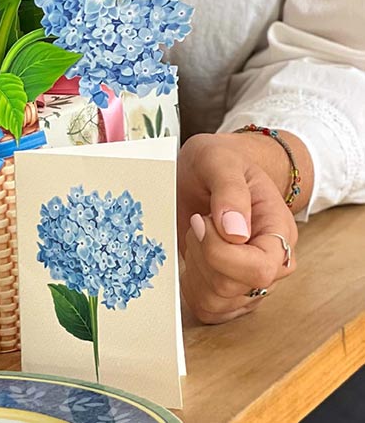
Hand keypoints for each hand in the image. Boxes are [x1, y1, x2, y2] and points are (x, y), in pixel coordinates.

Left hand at [177, 132, 299, 323]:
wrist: (213, 169)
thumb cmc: (221, 162)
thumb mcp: (220, 161)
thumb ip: (230, 191)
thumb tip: (235, 233)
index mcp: (279, 232)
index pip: (259, 268)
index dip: (220, 251)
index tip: (200, 219)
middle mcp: (271, 264)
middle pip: (230, 287)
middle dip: (201, 252)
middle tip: (197, 220)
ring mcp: (249, 282)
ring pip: (215, 302)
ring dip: (193, 268)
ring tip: (197, 235)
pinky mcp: (227, 291)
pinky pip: (206, 308)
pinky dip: (189, 285)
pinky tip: (192, 254)